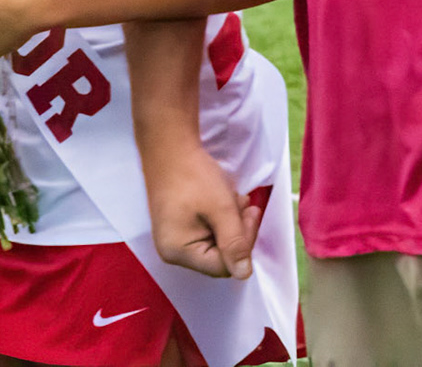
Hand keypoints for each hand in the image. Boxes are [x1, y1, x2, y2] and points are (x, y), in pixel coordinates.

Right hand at [144, 139, 262, 279]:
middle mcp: (173, 251)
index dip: (243, 244)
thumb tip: (244, 275)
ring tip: (236, 198)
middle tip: (248, 205)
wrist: (170, 146)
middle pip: (219, 256)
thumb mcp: (221, 209)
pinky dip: (221, 217)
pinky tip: (225, 198)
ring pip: (216, 242)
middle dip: (238, 231)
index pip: (223, 266)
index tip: (251, 214)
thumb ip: (235, 243)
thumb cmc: (194, 177)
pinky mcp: (180, 225)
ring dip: (232, 222)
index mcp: (178, 252)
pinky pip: (207, 231)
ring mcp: (175, 238)